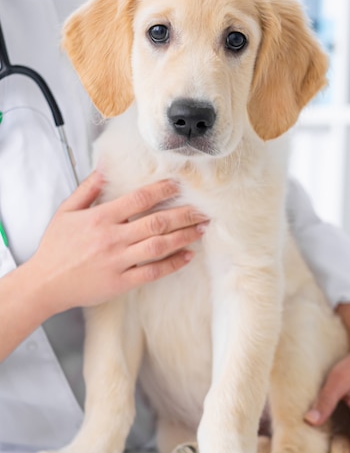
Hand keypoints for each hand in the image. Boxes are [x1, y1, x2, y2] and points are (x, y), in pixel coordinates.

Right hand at [30, 170, 208, 313]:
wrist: (44, 284)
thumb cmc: (56, 248)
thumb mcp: (66, 212)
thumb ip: (87, 189)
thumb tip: (105, 168)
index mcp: (100, 218)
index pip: (139, 199)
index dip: (162, 190)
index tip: (179, 185)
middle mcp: (113, 238)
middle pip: (157, 222)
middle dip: (184, 214)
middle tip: (203, 209)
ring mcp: (118, 261)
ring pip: (159, 246)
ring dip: (184, 236)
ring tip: (202, 229)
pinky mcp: (121, 282)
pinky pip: (152, 272)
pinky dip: (172, 264)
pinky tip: (188, 256)